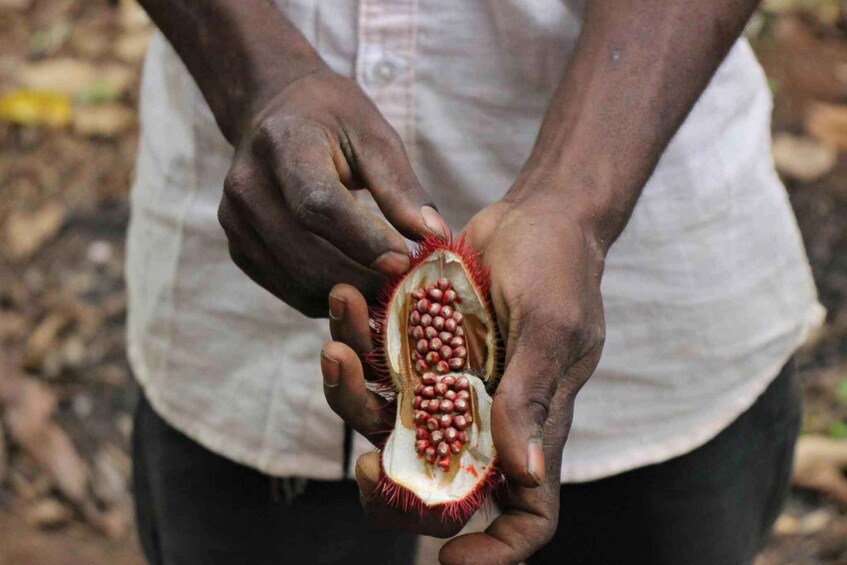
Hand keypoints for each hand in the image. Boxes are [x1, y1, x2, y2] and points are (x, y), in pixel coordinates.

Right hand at [218, 68, 447, 316]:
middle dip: (363, 278)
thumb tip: (435, 237)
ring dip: (350, 294)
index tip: (406, 261)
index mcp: (283, 145)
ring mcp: (235, 222)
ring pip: (298, 281)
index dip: (364, 241)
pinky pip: (288, 290)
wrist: (274, 114)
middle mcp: (248, 186)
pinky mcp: (238, 249)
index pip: (318, 205)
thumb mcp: (373, 135)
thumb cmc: (332, 120)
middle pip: (306, 254)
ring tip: (389, 289)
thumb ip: (401, 187)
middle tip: (408, 288)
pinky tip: (359, 286)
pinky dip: (329, 297)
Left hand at [319, 192, 606, 562]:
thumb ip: (530, 397)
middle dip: (389, 490)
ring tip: (337, 348)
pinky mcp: (418, 348)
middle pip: (432, 486)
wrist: (536, 217)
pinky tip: (344, 303)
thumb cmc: (560, 270)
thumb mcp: (551, 328)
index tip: (448, 558)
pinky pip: (372, 364)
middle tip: (363, 467)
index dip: (494, 552)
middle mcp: (483, 418)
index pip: (526, 517)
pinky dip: (352, 342)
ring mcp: (446, 385)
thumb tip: (522, 471)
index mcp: (531, 428)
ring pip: (384, 422)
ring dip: (350, 394)